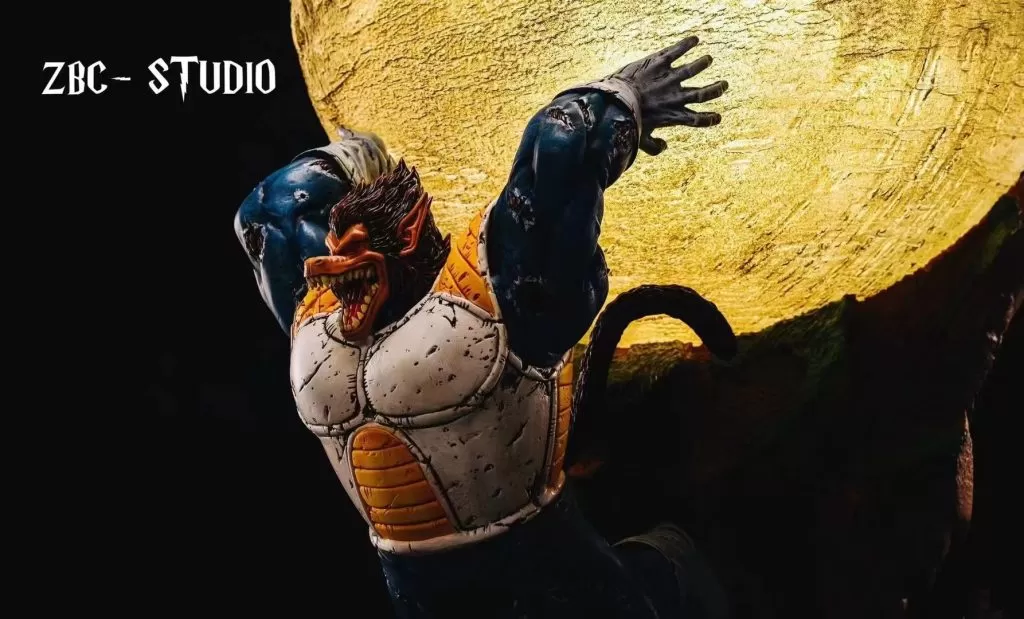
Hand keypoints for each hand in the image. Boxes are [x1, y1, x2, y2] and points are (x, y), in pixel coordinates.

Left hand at [610, 36, 727, 155]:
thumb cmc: (626, 123)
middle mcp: (676, 96)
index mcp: (673, 116)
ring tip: (708, 60)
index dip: (709, 119)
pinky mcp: (660, 62)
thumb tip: (664, 147)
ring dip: (702, 64)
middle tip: (724, 85)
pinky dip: (687, 44)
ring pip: (692, 70)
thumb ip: (654, 147)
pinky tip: (695, 39)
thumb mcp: (640, 141)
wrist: (615, 101)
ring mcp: (669, 78)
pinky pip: (677, 51)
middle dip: (716, 90)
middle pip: (702, 94)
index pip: (697, 120)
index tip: (718, 117)